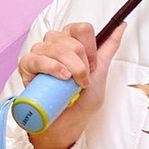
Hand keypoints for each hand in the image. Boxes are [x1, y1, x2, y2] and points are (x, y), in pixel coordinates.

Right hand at [17, 19, 102, 148]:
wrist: (68, 122)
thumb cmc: (82, 99)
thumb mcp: (101, 72)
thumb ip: (109, 47)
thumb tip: (122, 26)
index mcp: (71, 41)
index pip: (81, 28)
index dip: (90, 49)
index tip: (93, 68)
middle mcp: (54, 44)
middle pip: (70, 38)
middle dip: (82, 63)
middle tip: (82, 81)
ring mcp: (39, 53)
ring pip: (55, 47)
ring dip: (70, 67)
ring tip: (71, 84)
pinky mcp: (26, 66)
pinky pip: (36, 58)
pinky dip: (51, 66)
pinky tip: (61, 76)